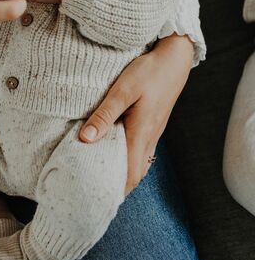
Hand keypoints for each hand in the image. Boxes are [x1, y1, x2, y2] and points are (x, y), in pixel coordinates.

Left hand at [79, 34, 193, 193]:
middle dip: (118, 186)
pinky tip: (117, 151)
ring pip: (140, 162)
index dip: (115, 191)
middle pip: (135, 173)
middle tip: (96, 192)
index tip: (97, 201)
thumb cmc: (149, 72)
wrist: (174, 58)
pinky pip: (143, 149)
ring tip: (103, 176)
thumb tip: (85, 140)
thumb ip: (104, 115)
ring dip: (124, 172)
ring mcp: (154, 131)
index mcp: (141, 134)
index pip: (129, 174)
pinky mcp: (154, 122)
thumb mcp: (123, 91)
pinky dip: (130, 158)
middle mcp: (150, 137)